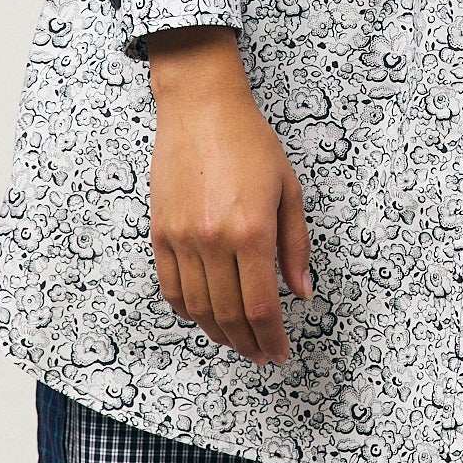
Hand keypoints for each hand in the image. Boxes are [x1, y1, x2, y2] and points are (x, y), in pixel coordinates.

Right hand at [145, 26, 312, 364]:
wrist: (201, 108)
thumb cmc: (251, 142)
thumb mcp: (288, 190)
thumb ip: (295, 246)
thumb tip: (302, 292)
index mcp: (251, 231)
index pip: (261, 306)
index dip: (272, 337)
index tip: (280, 352)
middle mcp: (213, 241)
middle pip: (228, 315)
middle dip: (248, 343)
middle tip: (261, 354)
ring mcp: (182, 239)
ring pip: (198, 308)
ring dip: (218, 333)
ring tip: (237, 340)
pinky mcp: (160, 232)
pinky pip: (171, 287)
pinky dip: (187, 310)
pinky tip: (204, 315)